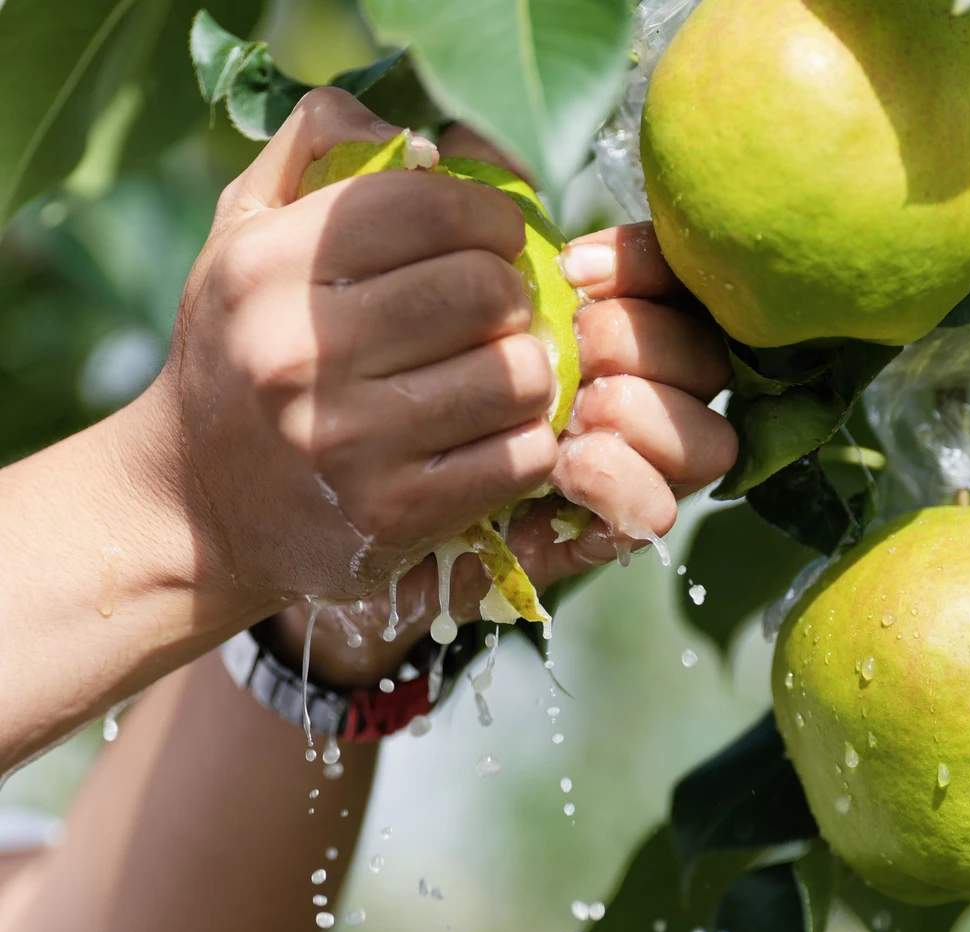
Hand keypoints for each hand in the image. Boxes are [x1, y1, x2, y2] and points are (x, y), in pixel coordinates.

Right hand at [160, 90, 561, 605]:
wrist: (193, 508)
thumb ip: (313, 154)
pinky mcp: (395, 514)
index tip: (497, 239)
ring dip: (532, 370)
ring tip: (503, 373)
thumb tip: (430, 137)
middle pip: (487, 291)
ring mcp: (350, 443)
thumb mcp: (239, 240)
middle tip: (503, 312)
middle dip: (517, 295)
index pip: (430, 206)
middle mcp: (300, 355)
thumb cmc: (234, 361)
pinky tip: (497, 434)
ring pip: (519, 376)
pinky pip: (522, 456)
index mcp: (266, 270)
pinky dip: (529, 440)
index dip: (492, 216)